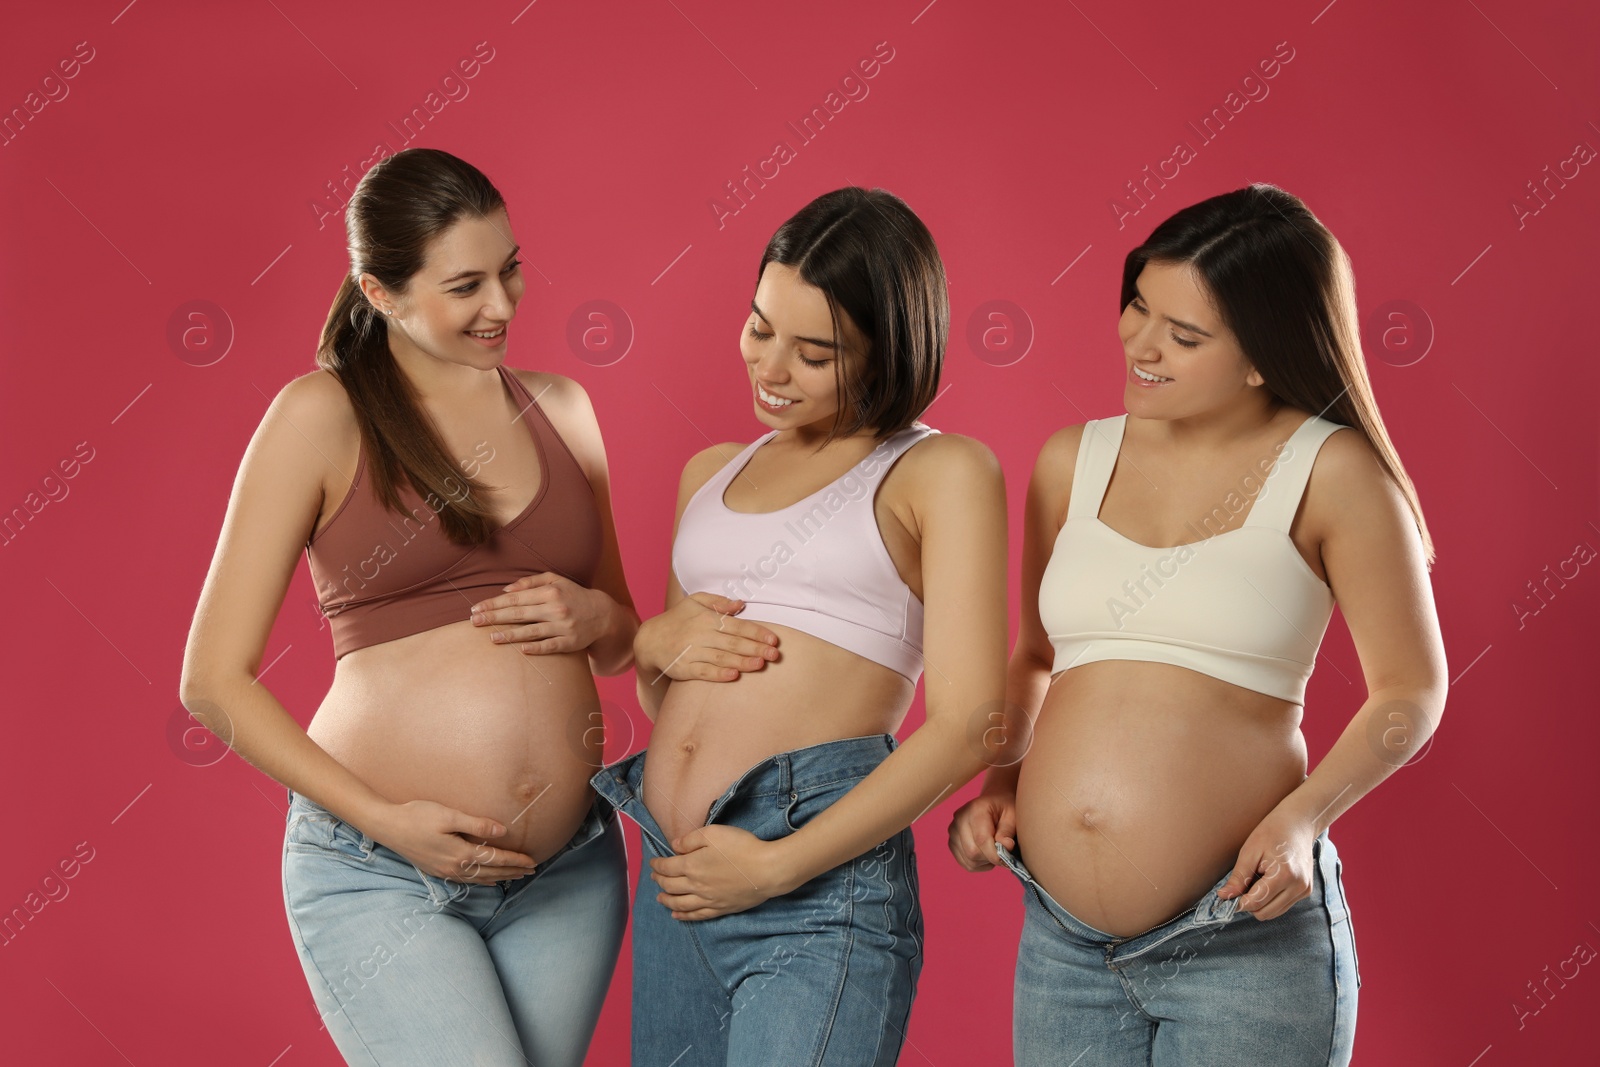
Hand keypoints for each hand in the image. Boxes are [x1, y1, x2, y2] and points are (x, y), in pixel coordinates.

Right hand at [369, 799, 537, 883]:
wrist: (387, 826)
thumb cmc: (418, 816)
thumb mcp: (449, 815)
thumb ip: (476, 824)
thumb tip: (502, 831)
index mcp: (460, 853)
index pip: (495, 859)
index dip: (515, 860)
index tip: (532, 860)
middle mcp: (454, 867)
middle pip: (490, 872)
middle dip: (513, 871)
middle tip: (532, 870)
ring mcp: (445, 871)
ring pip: (480, 878)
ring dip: (500, 877)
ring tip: (516, 876)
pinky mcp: (437, 870)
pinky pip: (466, 880)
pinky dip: (482, 881)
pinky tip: (488, 880)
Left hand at [469, 572, 610, 653]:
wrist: (602, 614)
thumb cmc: (573, 596)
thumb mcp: (555, 581)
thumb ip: (530, 582)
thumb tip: (506, 589)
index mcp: (550, 592)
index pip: (515, 598)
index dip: (494, 603)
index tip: (476, 609)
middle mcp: (556, 608)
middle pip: (519, 614)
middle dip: (494, 617)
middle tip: (474, 622)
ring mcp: (563, 627)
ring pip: (531, 631)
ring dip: (510, 635)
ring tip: (491, 637)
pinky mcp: (570, 642)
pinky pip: (550, 646)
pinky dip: (535, 648)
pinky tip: (520, 650)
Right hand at [637, 592, 779, 682]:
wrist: (650, 640)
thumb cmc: (678, 619)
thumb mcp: (695, 602)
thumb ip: (718, 602)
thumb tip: (741, 604)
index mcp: (706, 618)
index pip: (737, 626)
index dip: (756, 632)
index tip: (773, 639)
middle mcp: (700, 635)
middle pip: (733, 643)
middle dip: (755, 648)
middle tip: (775, 655)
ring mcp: (691, 653)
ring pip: (721, 658)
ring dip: (742, 662)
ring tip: (760, 665)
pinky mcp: (684, 669)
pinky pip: (704, 672)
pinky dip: (719, 674)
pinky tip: (734, 675)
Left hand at [648, 825, 794, 919]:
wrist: (767, 870)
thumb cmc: (741, 848)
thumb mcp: (714, 833)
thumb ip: (691, 839)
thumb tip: (674, 846)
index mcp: (692, 865)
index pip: (668, 867)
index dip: (657, 865)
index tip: (653, 862)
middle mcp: (696, 885)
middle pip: (671, 886)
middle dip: (659, 881)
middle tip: (654, 877)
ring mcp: (708, 900)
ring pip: (680, 904)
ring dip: (667, 900)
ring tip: (659, 898)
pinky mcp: (721, 908)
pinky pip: (697, 915)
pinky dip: (684, 916)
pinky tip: (677, 916)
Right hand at [947, 791, 1016, 871]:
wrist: (992, 802)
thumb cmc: (1004, 807)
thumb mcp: (1013, 814)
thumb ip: (1008, 831)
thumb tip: (1006, 847)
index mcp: (975, 810)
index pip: (981, 839)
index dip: (995, 854)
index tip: (1007, 860)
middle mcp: (959, 820)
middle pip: (972, 852)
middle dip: (990, 858)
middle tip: (1002, 854)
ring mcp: (953, 832)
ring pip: (968, 860)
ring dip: (985, 862)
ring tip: (994, 851)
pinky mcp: (952, 842)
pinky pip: (965, 863)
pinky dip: (978, 864)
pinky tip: (986, 854)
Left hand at [1216, 813, 1317, 920]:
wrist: (1297, 823)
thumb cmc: (1272, 832)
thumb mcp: (1249, 852)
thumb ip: (1238, 878)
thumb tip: (1224, 897)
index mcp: (1284, 875)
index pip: (1256, 902)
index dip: (1238, 902)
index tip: (1227, 896)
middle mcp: (1298, 887)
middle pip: (1265, 913)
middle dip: (1249, 904)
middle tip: (1242, 886)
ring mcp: (1304, 890)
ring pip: (1274, 913)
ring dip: (1260, 903)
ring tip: (1257, 881)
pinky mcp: (1306, 891)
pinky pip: (1282, 906)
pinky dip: (1271, 900)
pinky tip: (1267, 883)